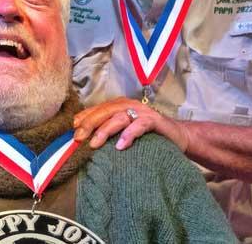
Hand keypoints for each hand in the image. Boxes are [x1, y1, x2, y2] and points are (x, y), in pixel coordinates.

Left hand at [72, 97, 189, 151]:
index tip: (72, 129)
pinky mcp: (155, 121)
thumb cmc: (148, 135)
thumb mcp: (125, 132)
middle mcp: (129, 105)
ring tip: (94, 144)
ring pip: (119, 117)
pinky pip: (139, 125)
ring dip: (105, 130)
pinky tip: (120, 146)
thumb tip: (86, 140)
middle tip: (78, 138)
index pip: (98, 109)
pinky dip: (129, 134)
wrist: (178, 135)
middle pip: (105, 111)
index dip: (84, 117)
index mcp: (120, 106)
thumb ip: (109, 131)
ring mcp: (142, 112)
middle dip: (90, 124)